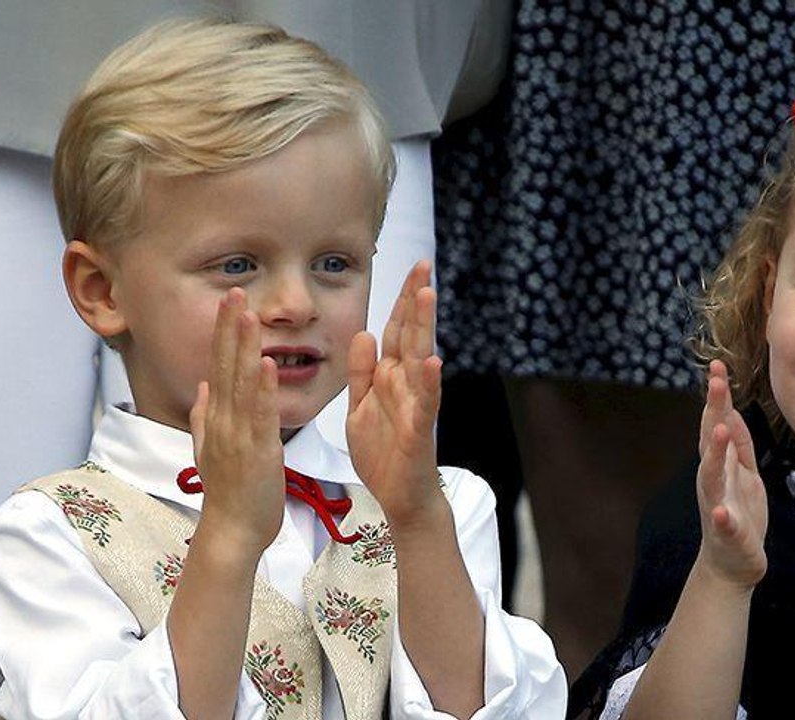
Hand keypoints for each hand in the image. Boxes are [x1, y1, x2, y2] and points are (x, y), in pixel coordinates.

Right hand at [188, 288, 286, 553]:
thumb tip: (203, 387)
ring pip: (242, 384)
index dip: (223, 334)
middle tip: (235, 292)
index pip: (219, 366)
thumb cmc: (228, 493)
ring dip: (245, 349)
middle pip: (226, 366)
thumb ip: (204, 417)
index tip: (229, 304)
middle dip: (230, 328)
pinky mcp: (258, 452)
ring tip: (249, 315)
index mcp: (216, 419)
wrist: (232, 530)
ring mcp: (238, 435)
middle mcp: (224, 421)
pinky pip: (261, 415)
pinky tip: (267, 364)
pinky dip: (264, 389)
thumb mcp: (209, 449)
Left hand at [346, 262, 445, 525]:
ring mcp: (416, 404)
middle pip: (411, 335)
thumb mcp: (361, 406)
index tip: (409, 267)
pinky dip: (429, 382)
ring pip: (420, 359)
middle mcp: (406, 384)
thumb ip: (361, 371)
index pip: (395, 331)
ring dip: (424, 328)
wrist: (399, 497)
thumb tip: (363, 332)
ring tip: (427, 296)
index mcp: (389, 377)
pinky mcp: (419, 430)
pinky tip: (433, 361)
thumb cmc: (384, 453)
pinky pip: (425, 403)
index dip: (400, 300)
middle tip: (423, 265)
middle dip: (416, 300)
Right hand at [692, 361, 768, 588]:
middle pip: (710, 440)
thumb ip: (738, 445)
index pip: (716, 423)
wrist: (734, 563)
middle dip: (712, 411)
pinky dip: (721, 516)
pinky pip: (723, 522)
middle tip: (716, 381)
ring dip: (713, 454)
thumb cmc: (739, 514)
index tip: (718, 366)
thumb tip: (730, 411)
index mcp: (720, 464)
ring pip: (712, 476)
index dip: (718, 396)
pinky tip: (720, 510)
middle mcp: (712, 479)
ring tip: (717, 432)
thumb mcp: (744, 473)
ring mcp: (717, 504)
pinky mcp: (727, 532)